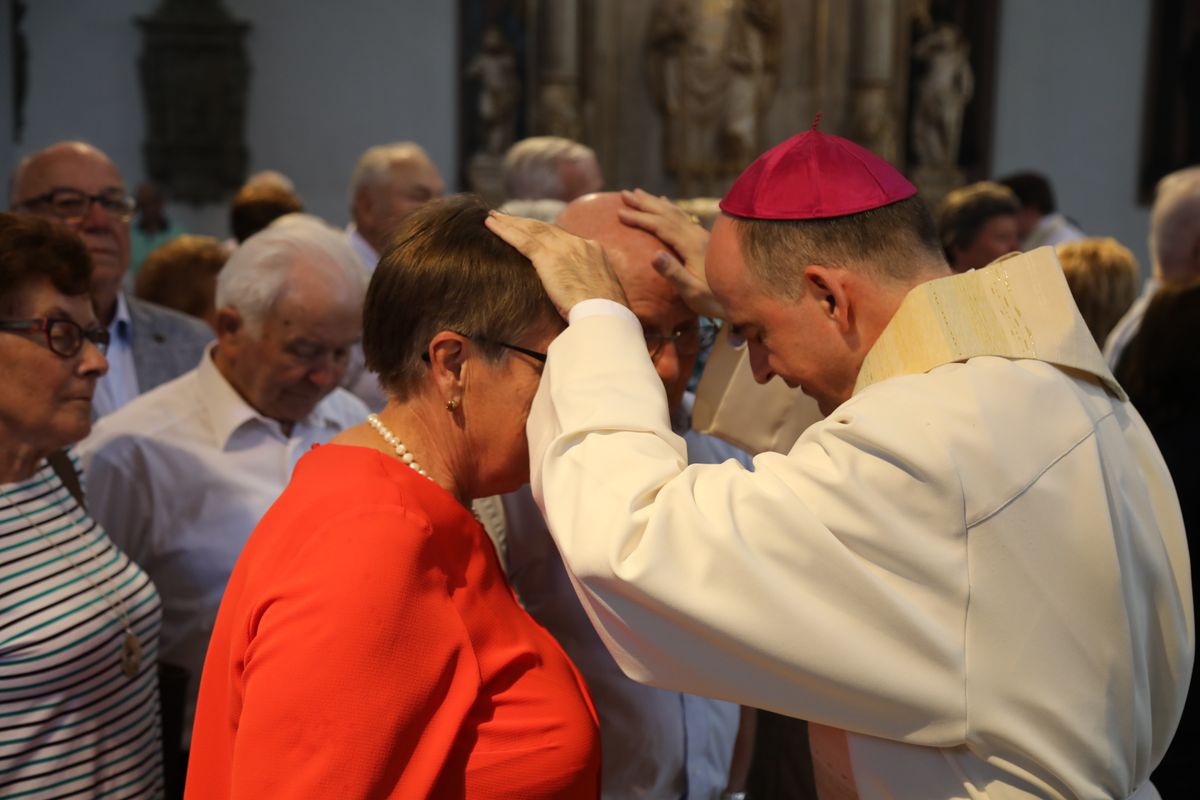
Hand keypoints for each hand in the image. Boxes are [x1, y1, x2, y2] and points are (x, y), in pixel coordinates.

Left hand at [485, 211, 627, 318]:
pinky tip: (490, 225)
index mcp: (593, 250)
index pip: (563, 237)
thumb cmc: (605, 314)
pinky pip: (522, 240)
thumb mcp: (601, 293)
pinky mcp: (548, 258)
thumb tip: (580, 293)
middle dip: (525, 223)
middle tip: (506, 216)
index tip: (532, 231)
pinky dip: (505, 231)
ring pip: (531, 230)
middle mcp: (579, 243)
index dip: (544, 233)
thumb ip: (588, 284)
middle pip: (546, 228)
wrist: (606, 315)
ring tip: (493, 218)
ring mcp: (564, 248)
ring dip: (510, 223)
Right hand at [617, 189, 726, 318]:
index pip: (661, 225)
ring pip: (675, 212)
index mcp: (692, 245)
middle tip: (624, 193)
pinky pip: (683, 217)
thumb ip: (674, 273)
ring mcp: (702, 235)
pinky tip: (666, 204)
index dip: (640, 218)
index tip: (620, 213)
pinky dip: (671, 208)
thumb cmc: (714, 300)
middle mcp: (697, 235)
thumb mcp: (692, 291)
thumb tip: (654, 255)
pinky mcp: (705, 239)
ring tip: (639, 193)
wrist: (744, 298)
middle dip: (645, 203)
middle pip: (667, 213)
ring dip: (655, 202)